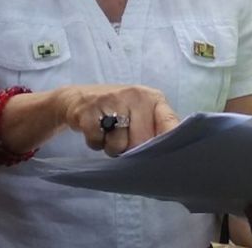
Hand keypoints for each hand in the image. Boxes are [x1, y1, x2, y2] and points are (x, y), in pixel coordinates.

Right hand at [56, 84, 178, 156]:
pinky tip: (97, 131)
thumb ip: (156, 129)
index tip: (171, 155)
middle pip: (141, 141)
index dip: (171, 139)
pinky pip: (97, 142)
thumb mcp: (141, 112)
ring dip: (112, 147)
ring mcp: (111, 101)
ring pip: (118, 145)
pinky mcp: (89, 111)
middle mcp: (135, 96)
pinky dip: (96, 143)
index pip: (169, 120)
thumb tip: (166, 155)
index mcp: (153, 98)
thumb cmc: (118, 110)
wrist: (80, 97)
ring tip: (109, 134)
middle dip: (132, 149)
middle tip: (124, 139)